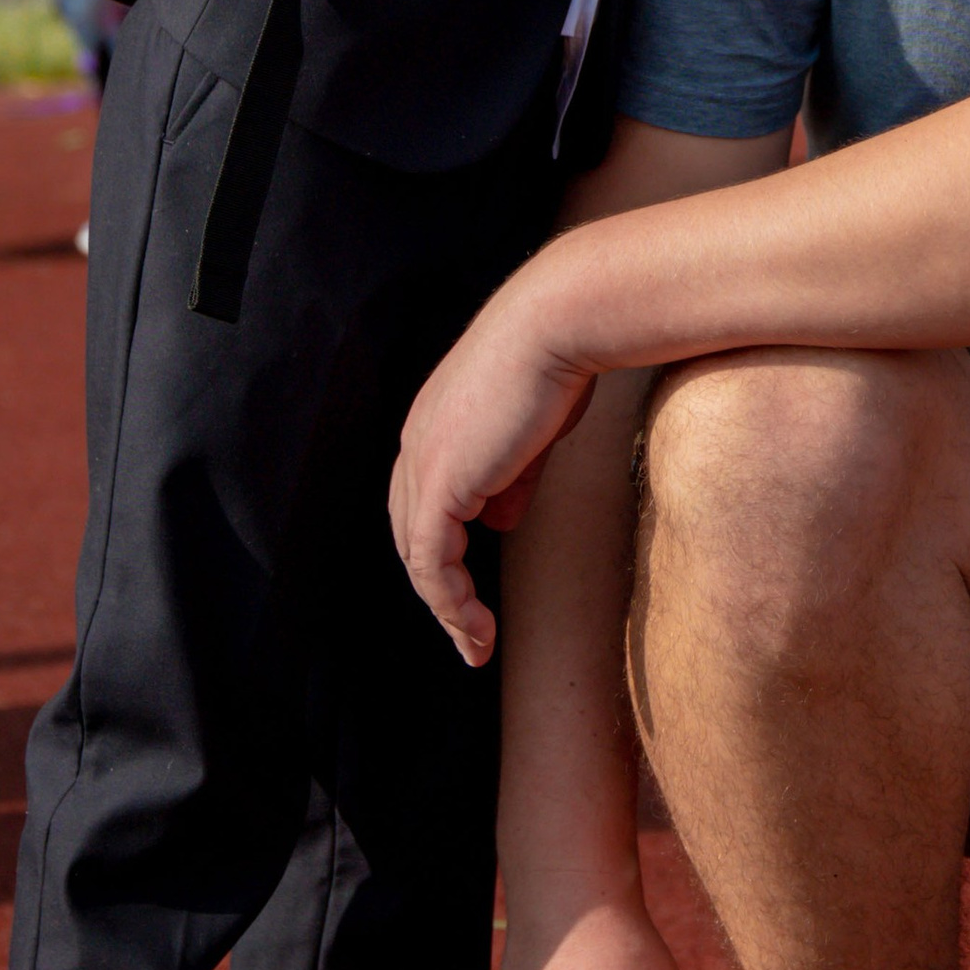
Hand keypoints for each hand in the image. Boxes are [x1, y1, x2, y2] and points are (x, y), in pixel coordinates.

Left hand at [390, 266, 596, 664]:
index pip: (425, 500)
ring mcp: (423, 463)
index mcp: (434, 425)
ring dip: (445, 608)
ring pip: (417, 556)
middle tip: (469, 629)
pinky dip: (450, 603)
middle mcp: (416, 444)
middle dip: (438, 586)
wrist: (558, 325)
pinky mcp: (440, 484)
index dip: (444, 547)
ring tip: (475, 644)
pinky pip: (432, 562)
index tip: (476, 588)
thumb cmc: (559, 362)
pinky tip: (476, 628)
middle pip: (410, 532)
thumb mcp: (533, 430)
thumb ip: (511, 476)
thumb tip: (500, 520)